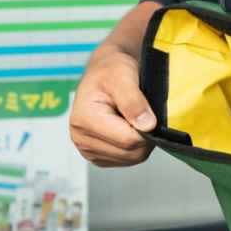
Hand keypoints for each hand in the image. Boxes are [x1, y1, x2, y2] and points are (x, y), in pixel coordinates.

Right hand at [69, 46, 154, 167]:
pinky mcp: (98, 155)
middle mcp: (81, 138)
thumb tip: (147, 125)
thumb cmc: (112, 70)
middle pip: (131, 153)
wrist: (105, 73)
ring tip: (135, 117)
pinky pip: (127, 160)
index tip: (149, 111)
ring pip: (131, 159)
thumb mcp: (123, 76)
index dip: (147, 128)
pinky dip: (135, 146)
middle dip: (145, 135)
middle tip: (144, 112)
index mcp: (84, 120)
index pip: (128, 141)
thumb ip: (134, 101)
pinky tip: (129, 126)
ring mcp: (88, 150)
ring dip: (141, 141)